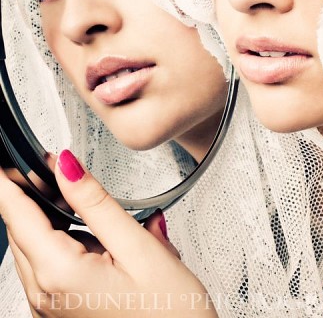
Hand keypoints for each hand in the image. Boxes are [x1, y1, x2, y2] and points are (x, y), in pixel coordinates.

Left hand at [0, 150, 216, 316]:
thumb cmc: (171, 315)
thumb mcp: (138, 247)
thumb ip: (95, 202)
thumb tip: (66, 165)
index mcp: (60, 274)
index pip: (16, 213)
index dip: (12, 178)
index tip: (15, 157)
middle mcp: (46, 295)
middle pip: (21, 228)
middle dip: (32, 194)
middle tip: (56, 167)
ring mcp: (51, 308)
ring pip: (32, 246)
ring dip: (48, 218)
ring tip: (82, 202)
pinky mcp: (62, 311)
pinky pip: (46, 267)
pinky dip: (59, 242)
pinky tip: (90, 235)